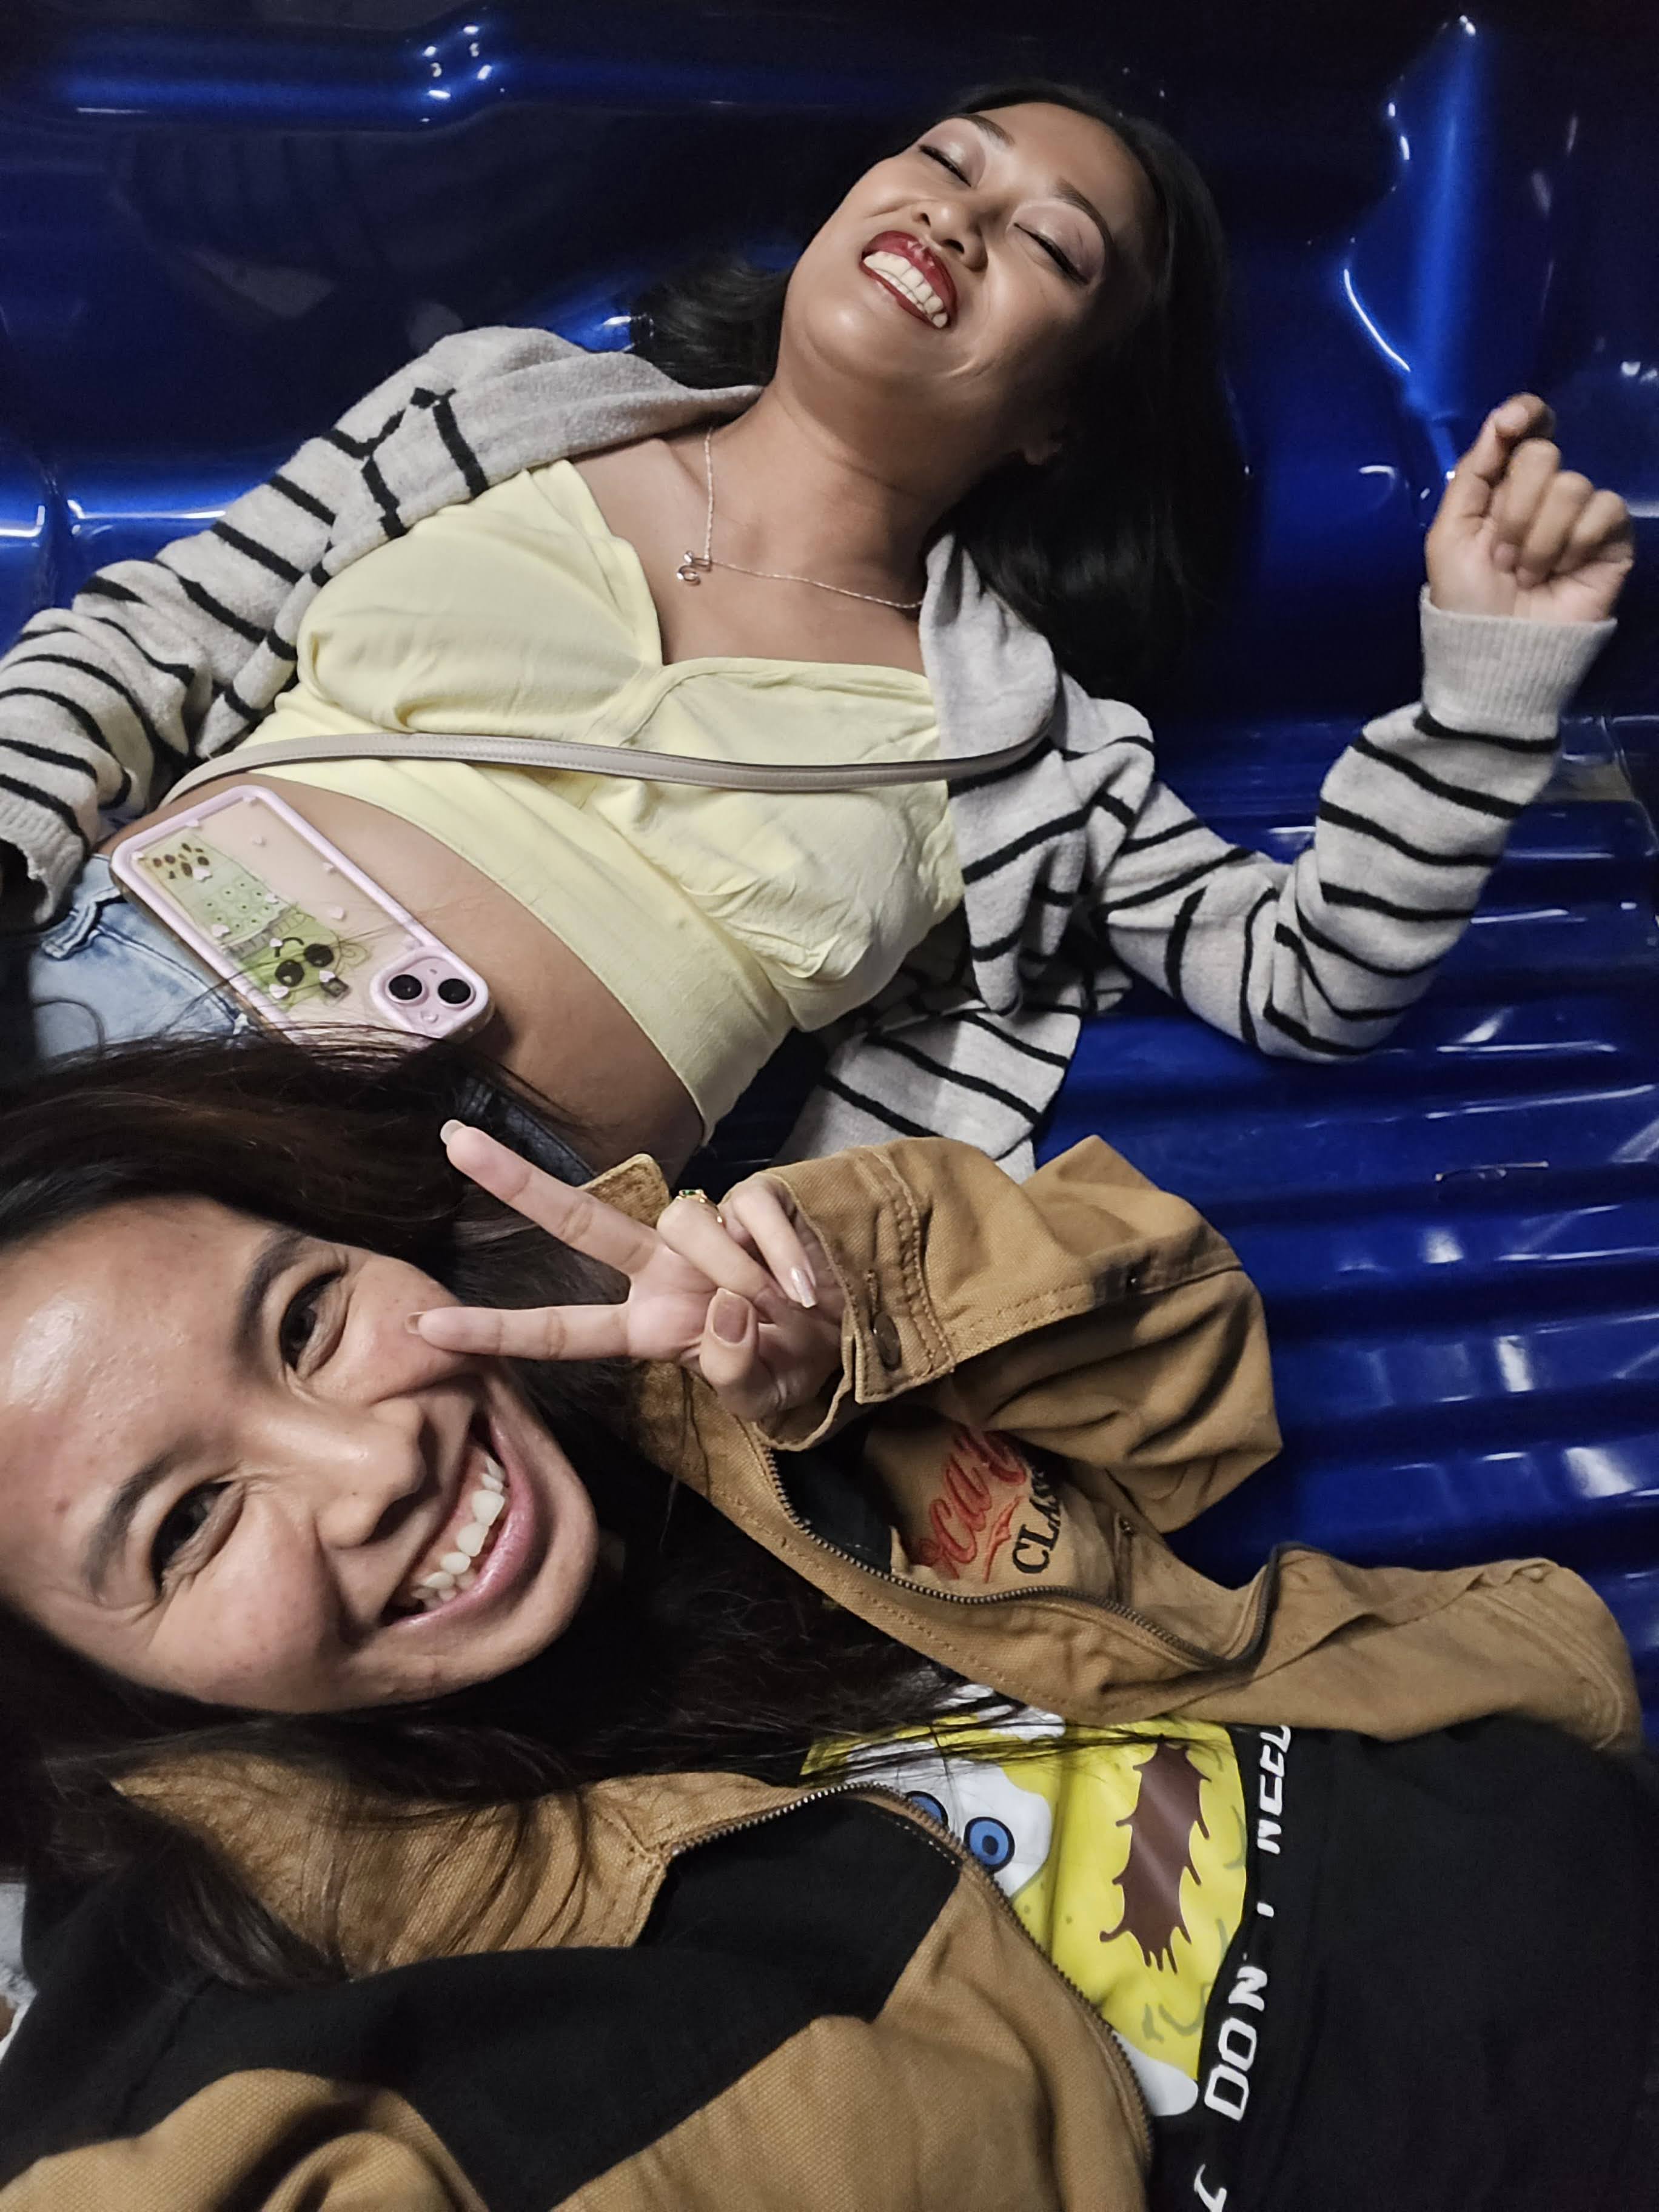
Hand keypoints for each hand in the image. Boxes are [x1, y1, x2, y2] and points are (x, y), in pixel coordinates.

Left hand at [412, 1123, 845, 1423]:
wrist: (854, 1334)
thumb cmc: (789, 1366)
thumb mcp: (759, 1397)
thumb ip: (733, 1370)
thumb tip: (721, 1309)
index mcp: (647, 1327)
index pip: (559, 1331)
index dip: (495, 1330)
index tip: (426, 1325)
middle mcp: (660, 1271)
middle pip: (579, 1219)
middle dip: (516, 1181)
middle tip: (452, 1143)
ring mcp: (703, 1233)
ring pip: (686, 1221)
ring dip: (739, 1271)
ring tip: (786, 1307)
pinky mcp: (752, 1202)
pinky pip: (752, 1211)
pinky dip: (782, 1255)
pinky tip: (809, 1287)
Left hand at [1426, 394, 1632, 623]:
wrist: (1496, 652)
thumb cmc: (1466, 599)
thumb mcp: (1449, 535)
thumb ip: (1473, 473)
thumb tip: (1502, 419)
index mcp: (1503, 487)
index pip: (1526, 430)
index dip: (1525, 414)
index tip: (1514, 421)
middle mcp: (1544, 493)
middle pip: (1541, 456)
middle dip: (1513, 511)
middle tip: (1502, 558)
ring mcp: (1580, 514)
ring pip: (1570, 486)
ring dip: (1538, 539)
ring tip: (1527, 576)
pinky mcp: (1612, 538)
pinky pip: (1604, 508)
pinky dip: (1574, 544)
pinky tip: (1561, 573)